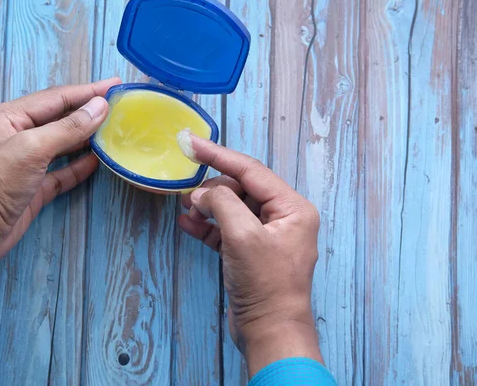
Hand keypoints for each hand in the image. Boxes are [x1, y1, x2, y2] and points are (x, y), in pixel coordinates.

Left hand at [0, 78, 120, 268]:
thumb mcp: (32, 148)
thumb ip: (68, 127)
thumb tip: (99, 107)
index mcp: (10, 117)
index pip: (56, 98)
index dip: (88, 91)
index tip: (115, 85)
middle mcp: (18, 136)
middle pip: (61, 118)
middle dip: (89, 112)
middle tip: (119, 106)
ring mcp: (26, 163)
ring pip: (63, 145)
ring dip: (87, 138)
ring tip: (114, 130)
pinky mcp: (34, 188)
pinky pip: (62, 172)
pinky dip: (79, 166)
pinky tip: (97, 160)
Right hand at [179, 135, 322, 376]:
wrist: (270, 332)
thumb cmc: (265, 284)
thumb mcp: (243, 236)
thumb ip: (222, 203)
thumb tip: (202, 194)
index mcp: (292, 208)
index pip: (251, 171)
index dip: (219, 155)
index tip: (191, 143)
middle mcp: (283, 218)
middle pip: (241, 188)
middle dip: (213, 188)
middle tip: (186, 193)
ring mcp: (266, 236)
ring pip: (232, 209)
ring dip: (208, 207)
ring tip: (185, 208)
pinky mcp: (251, 254)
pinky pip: (227, 230)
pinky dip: (208, 227)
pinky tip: (187, 224)